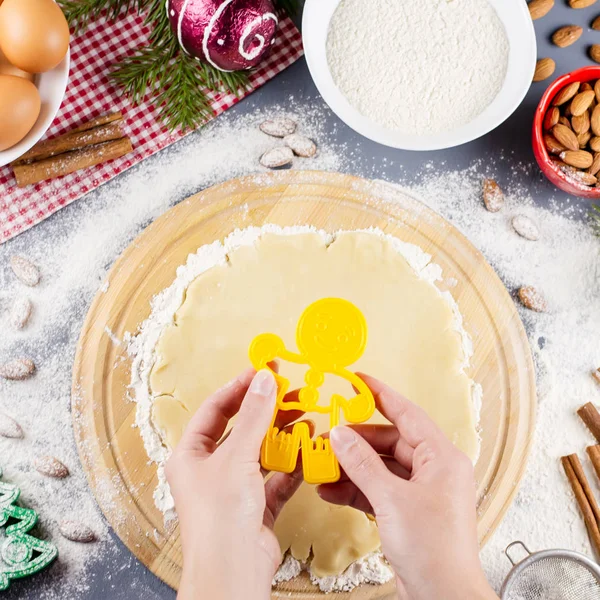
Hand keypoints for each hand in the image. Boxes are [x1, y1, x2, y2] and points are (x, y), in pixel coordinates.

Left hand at [166, 369, 306, 599]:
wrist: (233, 573)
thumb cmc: (220, 517)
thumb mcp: (236, 457)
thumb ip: (254, 417)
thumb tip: (264, 380)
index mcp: (191, 455)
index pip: (215, 410)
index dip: (238, 388)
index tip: (262, 371)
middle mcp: (210, 470)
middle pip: (241, 430)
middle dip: (266, 411)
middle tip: (290, 391)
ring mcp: (234, 489)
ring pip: (261, 453)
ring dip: (282, 436)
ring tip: (305, 416)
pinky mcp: (256, 507)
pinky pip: (275, 477)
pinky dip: (291, 464)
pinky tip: (307, 449)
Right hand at [319, 374, 498, 599]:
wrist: (443, 598)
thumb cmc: (433, 550)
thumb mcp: (391, 499)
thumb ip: (362, 464)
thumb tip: (340, 435)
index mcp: (442, 458)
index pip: (407, 414)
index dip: (381, 395)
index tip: (358, 380)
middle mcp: (434, 470)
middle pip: (389, 442)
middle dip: (356, 441)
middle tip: (328, 435)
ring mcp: (420, 492)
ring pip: (380, 467)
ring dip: (352, 468)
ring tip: (322, 465)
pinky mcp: (408, 512)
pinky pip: (378, 490)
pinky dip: (356, 489)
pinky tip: (331, 490)